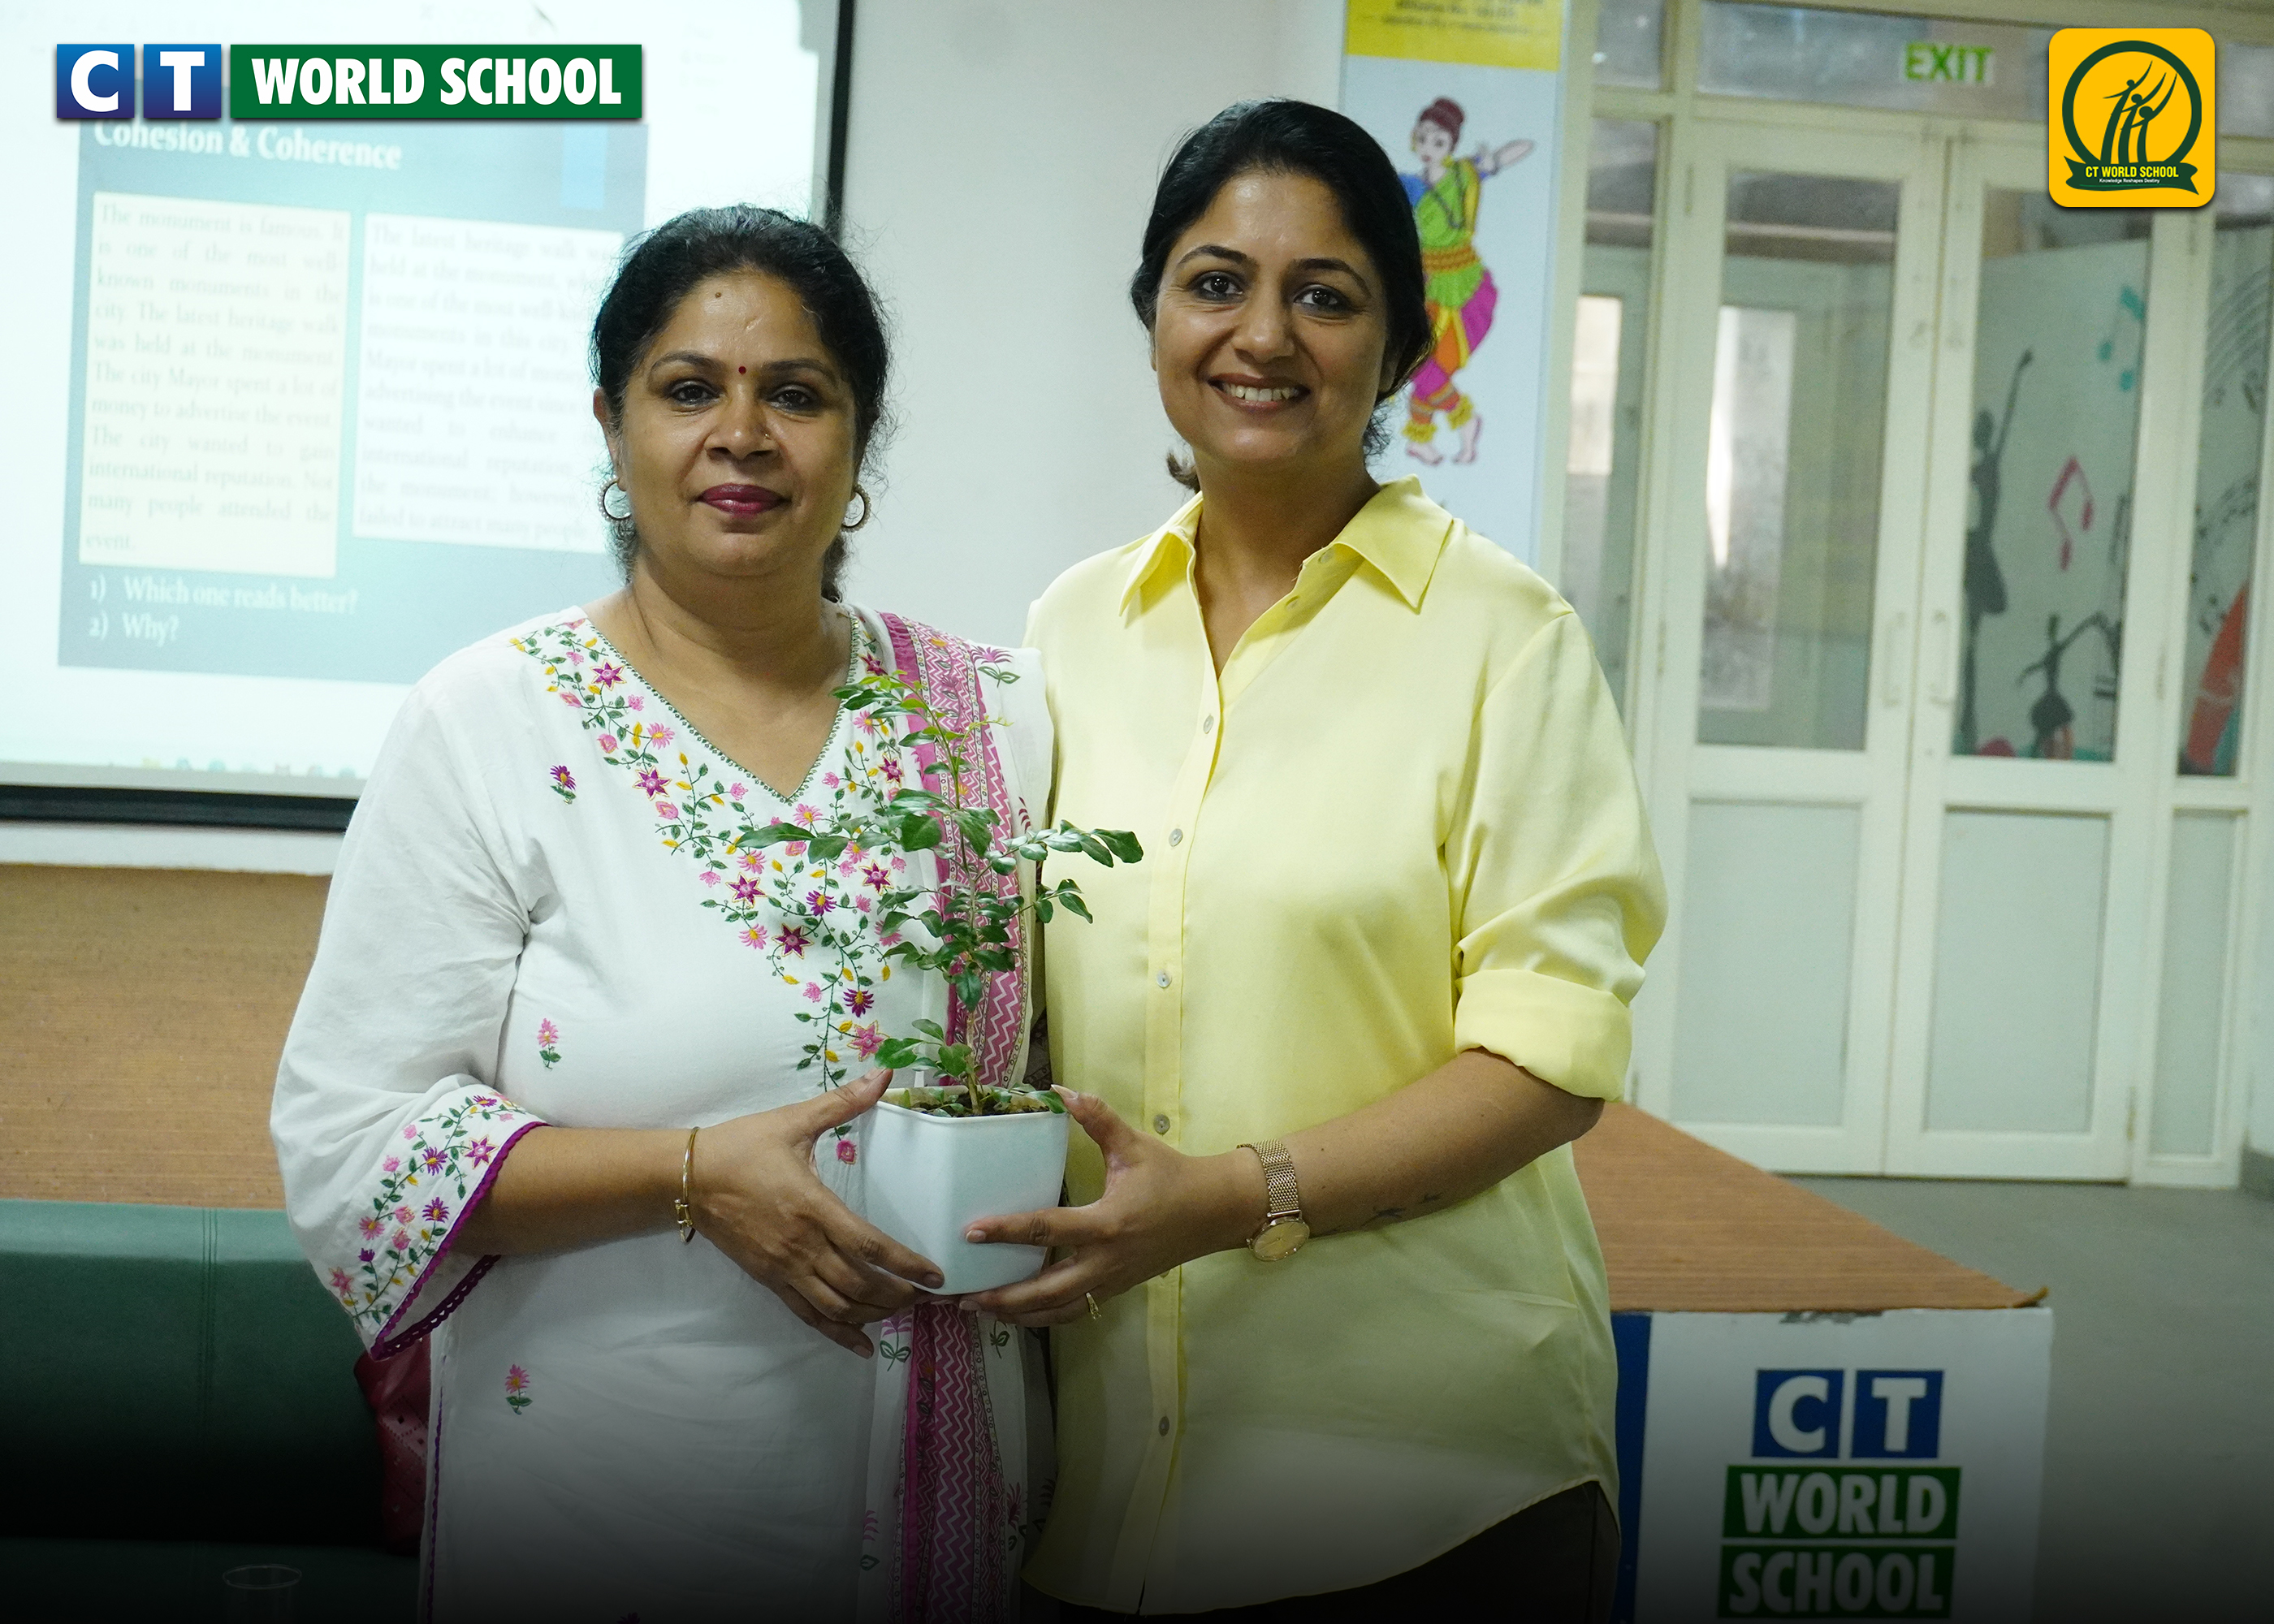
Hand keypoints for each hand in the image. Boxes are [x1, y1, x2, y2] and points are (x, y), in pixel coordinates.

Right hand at [692, 1069, 941, 1355]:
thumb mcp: (792, 1121)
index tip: (935, 1274)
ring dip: (873, 1314)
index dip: (906, 1264)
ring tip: (903, 1312)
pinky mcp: (770, 1280)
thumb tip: (883, 1076)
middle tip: (930, 1297)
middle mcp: (802, 1245)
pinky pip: (808, 1315)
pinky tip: (861, 1345)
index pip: (868, 1245)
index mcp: (813, 1206)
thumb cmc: (742, 1147)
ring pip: (836, 1306)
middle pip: (858, 1285)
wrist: (688, 1178)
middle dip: (898, 1296)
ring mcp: (784, 1268)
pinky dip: (838, 1333)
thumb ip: (841, 1103)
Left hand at [957, 1089, 1262, 1326]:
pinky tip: (1022, 1313)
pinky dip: (1046, 1316)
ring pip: (1060, 1310)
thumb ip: (1097, 1118)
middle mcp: (1106, 1260)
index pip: (1046, 1230)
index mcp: (1106, 1223)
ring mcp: (1112, 1281)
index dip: (1007, 1231)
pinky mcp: (1117, 1289)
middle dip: (1004, 1297)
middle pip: (1047, 1290)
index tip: (971, 1232)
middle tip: (964, 1296)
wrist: (1215, 1211)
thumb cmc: (1171, 1176)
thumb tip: (1060, 1090)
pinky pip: (1076, 1311)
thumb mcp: (1133, 1144)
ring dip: (1020, 1314)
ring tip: (982, 1311)